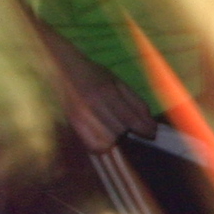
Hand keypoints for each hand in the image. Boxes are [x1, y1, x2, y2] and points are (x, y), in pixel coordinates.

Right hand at [38, 26, 156, 154]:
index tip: (152, 133)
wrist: (62, 68)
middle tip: (125, 122)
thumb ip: (136, 102)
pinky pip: (93, 145)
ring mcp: (80, 116)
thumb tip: (151, 125)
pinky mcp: (73, 124)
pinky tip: (104, 137)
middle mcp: (92, 105)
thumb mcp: (118, 82)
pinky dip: (102, 145)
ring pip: (108, 140)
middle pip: (120, 131)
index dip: (144, 129)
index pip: (130, 119)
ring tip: (112, 126)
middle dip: (128, 129)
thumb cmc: (94, 74)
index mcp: (106, 92)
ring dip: (115, 137)